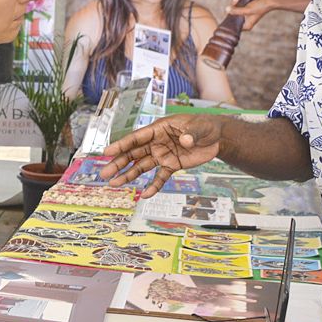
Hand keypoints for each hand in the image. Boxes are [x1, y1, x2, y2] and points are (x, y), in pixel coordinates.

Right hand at [100, 115, 224, 194]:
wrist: (216, 137)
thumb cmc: (205, 126)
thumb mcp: (200, 127)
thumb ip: (191, 134)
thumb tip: (185, 141)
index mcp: (158, 129)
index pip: (136, 138)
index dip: (121, 145)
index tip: (107, 152)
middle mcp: (156, 143)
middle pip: (133, 154)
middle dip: (118, 163)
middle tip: (104, 174)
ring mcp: (162, 155)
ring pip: (141, 166)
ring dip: (128, 175)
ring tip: (114, 183)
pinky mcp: (171, 166)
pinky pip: (160, 177)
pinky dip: (153, 186)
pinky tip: (145, 195)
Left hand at [226, 0, 287, 31]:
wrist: (268, 0)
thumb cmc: (260, 7)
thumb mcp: (247, 10)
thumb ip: (236, 11)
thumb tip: (227, 10)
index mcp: (245, 26)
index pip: (232, 24)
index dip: (229, 17)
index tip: (228, 10)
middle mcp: (244, 22)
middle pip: (232, 16)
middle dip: (232, 8)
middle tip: (235, 1)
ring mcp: (244, 16)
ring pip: (234, 10)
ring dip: (234, 3)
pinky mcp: (245, 10)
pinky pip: (237, 7)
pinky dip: (237, 2)